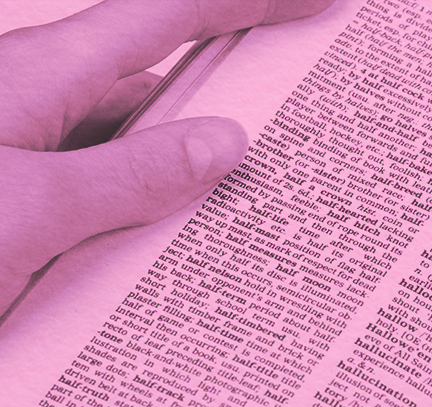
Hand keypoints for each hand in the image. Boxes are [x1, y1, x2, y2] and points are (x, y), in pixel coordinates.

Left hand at [0, 0, 335, 314]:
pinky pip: (94, 204)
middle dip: (227, 117)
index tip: (315, 4)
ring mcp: (22, 160)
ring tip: (241, 232)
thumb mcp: (33, 208)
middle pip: (155, 93)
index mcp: (45, 76)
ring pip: (126, 159)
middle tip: (297, 145)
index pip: (168, 17)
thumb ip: (132, 176)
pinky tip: (166, 268)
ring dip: (179, 192)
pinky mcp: (15, 209)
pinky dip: (137, 227)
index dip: (248, 5)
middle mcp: (36, 107)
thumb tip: (224, 144)